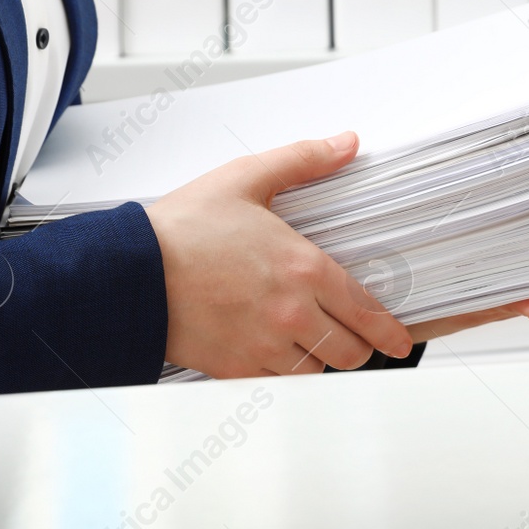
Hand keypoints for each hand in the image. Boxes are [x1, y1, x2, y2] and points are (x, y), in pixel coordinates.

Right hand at [145, 131, 412, 377]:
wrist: (127, 272)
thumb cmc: (181, 228)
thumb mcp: (246, 178)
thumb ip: (303, 160)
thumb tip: (345, 144)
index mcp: (303, 269)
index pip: (366, 311)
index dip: (389, 331)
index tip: (401, 340)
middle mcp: (291, 314)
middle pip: (350, 352)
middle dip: (359, 347)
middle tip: (358, 340)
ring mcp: (264, 346)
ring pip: (317, 372)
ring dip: (322, 361)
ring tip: (316, 345)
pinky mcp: (235, 368)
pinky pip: (279, 385)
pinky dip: (286, 375)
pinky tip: (280, 356)